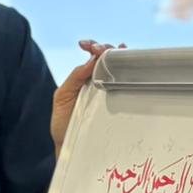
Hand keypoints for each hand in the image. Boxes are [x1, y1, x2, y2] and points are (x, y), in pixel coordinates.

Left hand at [51, 40, 124, 155]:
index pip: (93, 57)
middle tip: (101, 49)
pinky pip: (126, 86)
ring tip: (117, 51)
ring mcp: (110, 93)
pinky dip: (130, 73)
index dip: (94, 47)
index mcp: (84, 79)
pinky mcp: (118, 104)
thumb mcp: (62, 97)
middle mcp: (99, 83)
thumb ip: (74, 78)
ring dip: (119, 57)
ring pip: (120, 70)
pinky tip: (129, 64)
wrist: (69, 146)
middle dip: (107, 49)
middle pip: (109, 59)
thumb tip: (91, 59)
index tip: (88, 45)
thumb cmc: (63, 124)